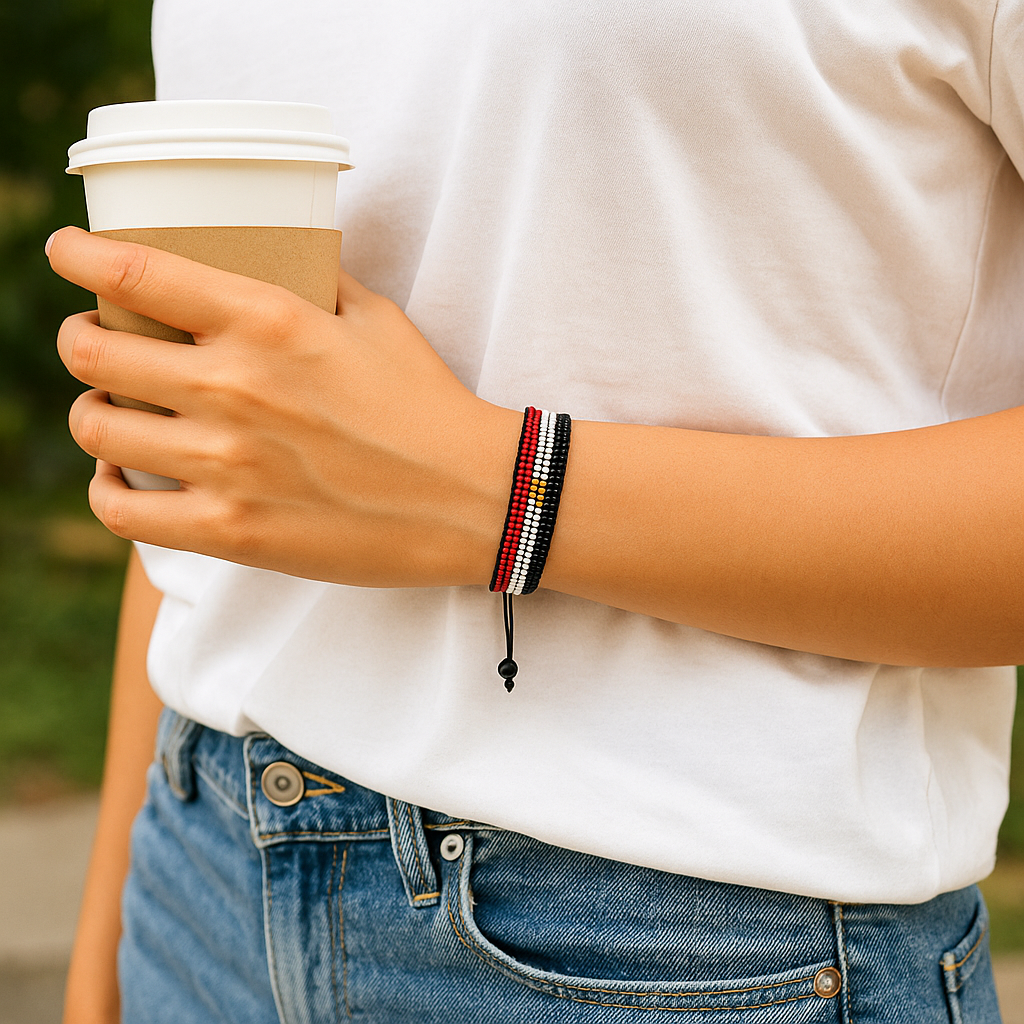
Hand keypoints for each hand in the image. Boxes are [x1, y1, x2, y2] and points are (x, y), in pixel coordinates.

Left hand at [47, 227, 517, 586]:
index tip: (64, 252)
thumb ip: (315, 281)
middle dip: (79, 339)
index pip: (132, 273)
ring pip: (94, 429)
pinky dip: (105, 490)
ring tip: (112, 409)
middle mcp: (233, 387)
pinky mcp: (231, 531)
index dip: (76, 256)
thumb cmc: (427, 404)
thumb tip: (276, 258)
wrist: (470, 498)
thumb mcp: (376, 317)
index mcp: (268, 321)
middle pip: (90, 353)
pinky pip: (119, 512)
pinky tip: (122, 477)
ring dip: (92, 411)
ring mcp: (226, 464)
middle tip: (96, 342)